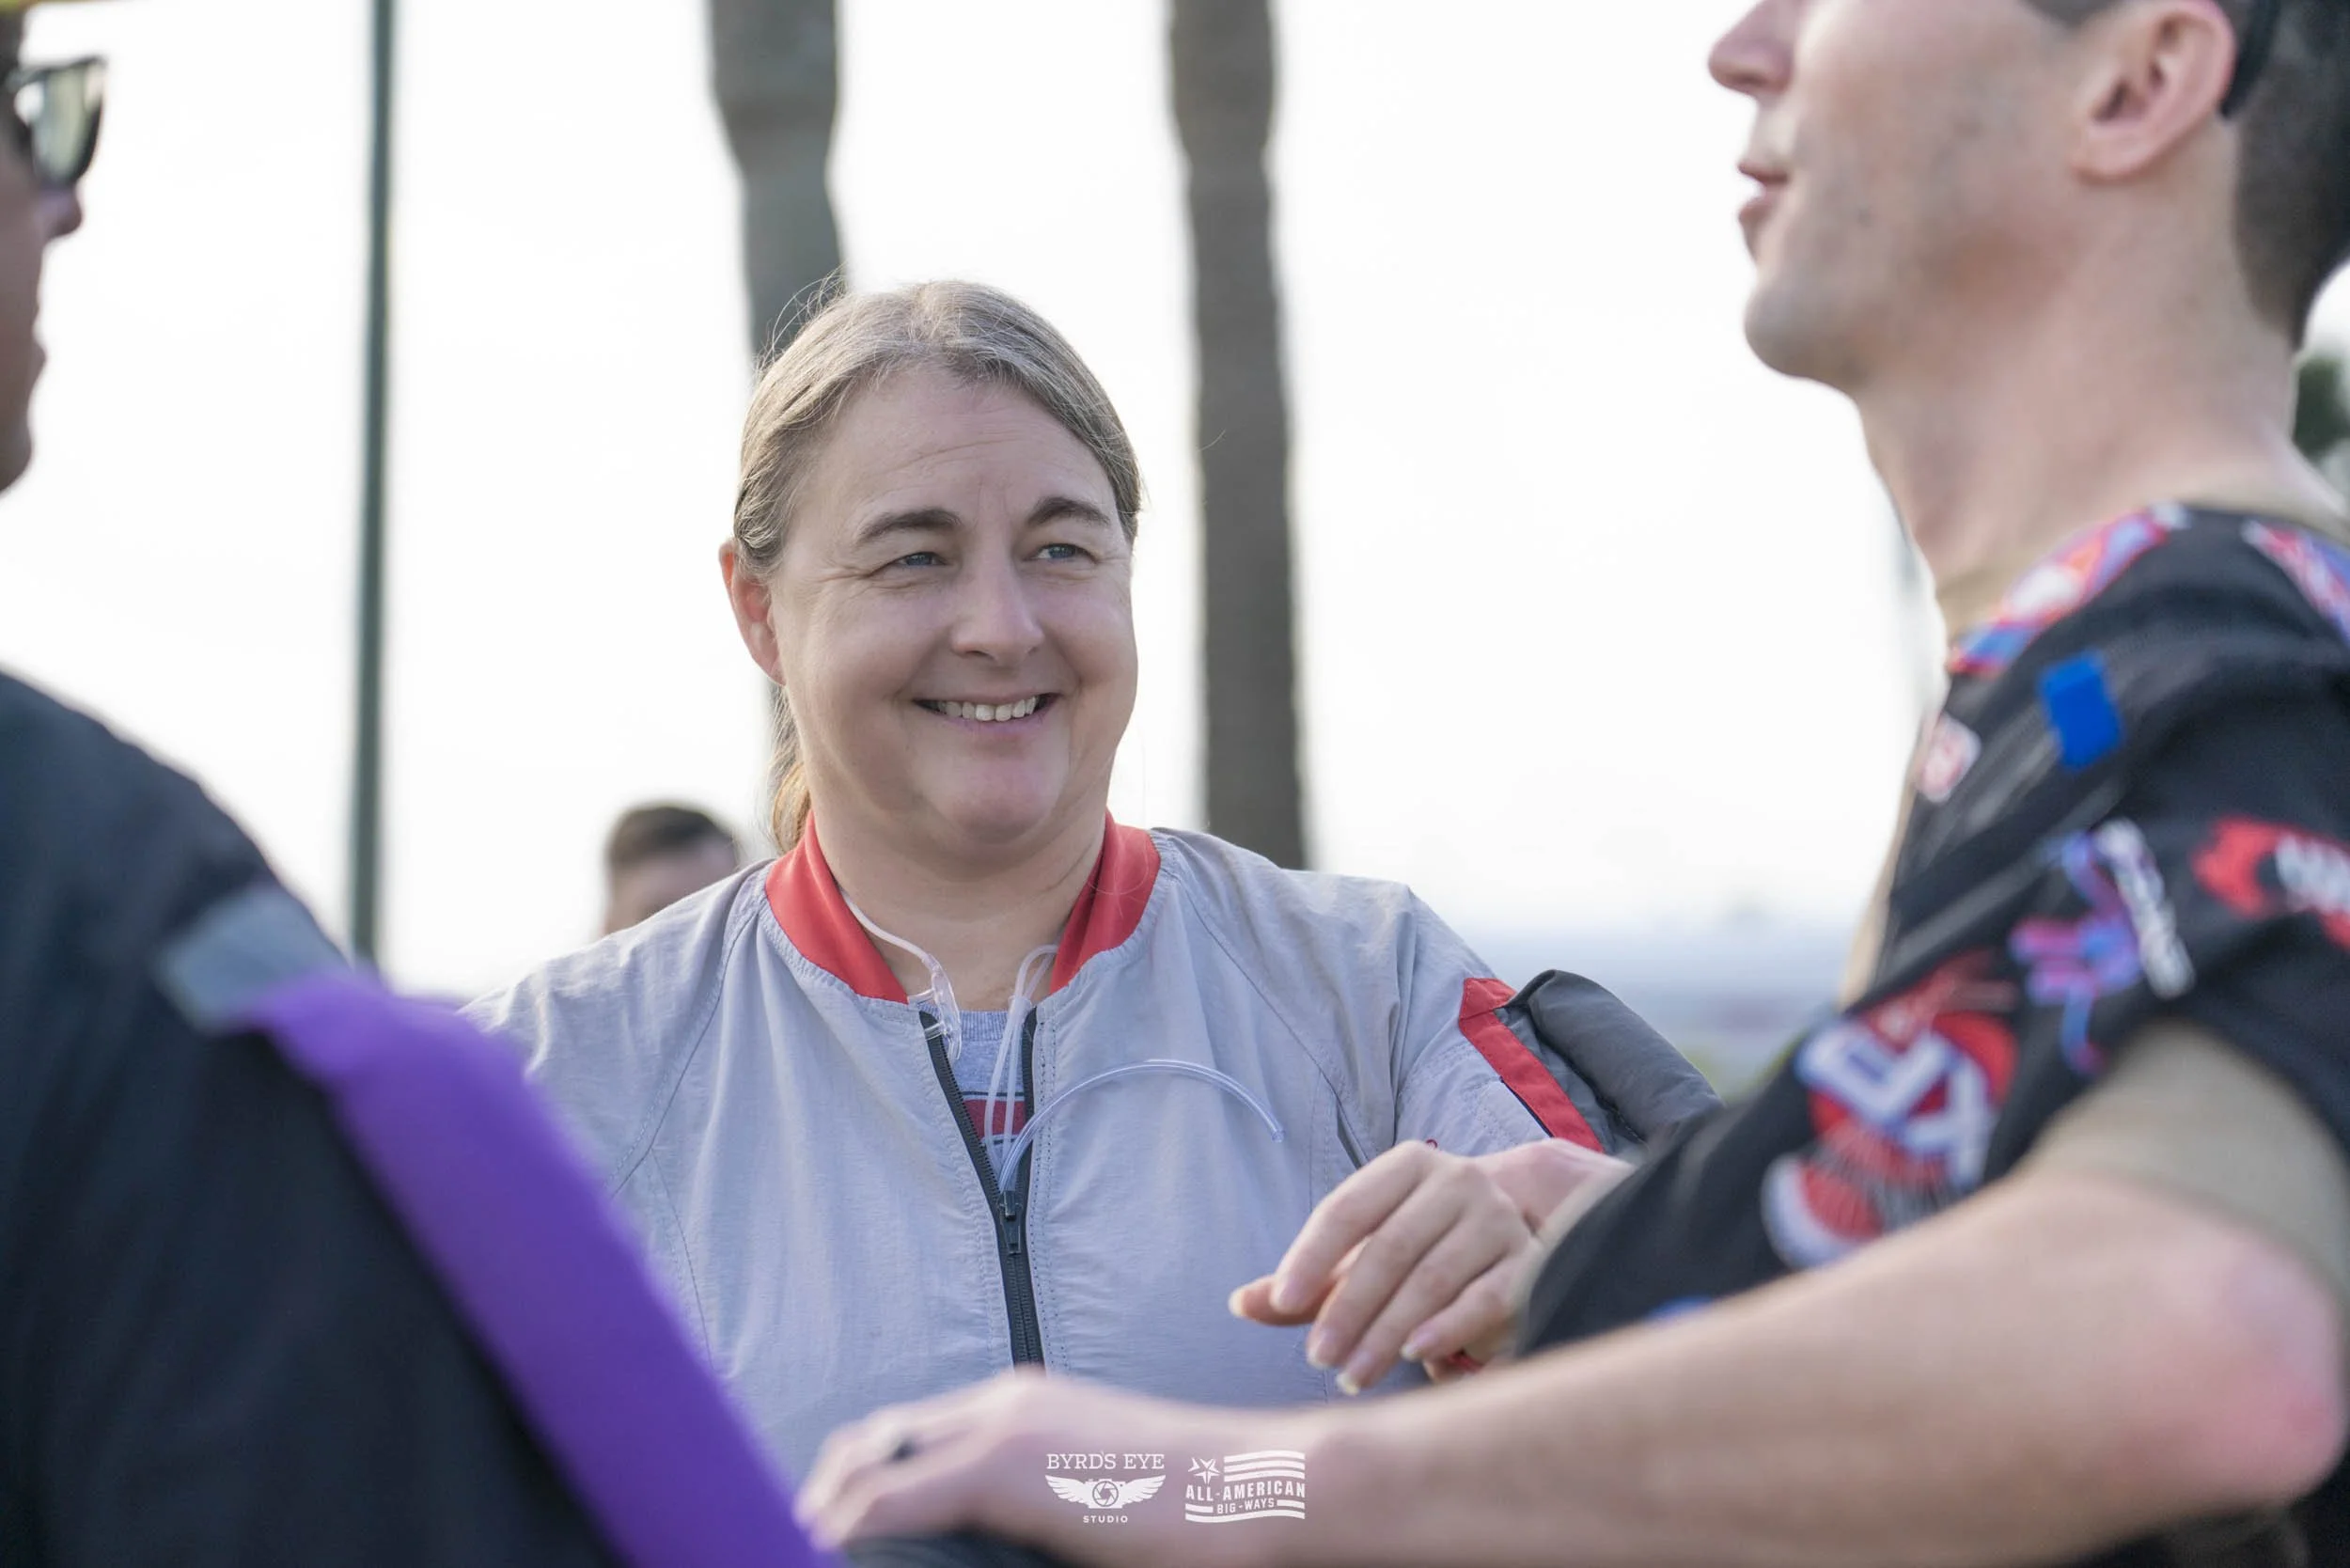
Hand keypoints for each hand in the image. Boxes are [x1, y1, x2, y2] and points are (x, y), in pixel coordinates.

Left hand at [796, 1368, 1303, 1567]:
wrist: (1261, 1487)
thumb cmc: (1203, 1509)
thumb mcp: (1102, 1501)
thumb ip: (1040, 1510)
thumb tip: (1002, 1545)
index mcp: (1027, 1406)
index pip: (913, 1433)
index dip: (860, 1477)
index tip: (831, 1525)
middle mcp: (1005, 1401)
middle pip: (878, 1437)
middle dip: (830, 1490)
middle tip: (803, 1542)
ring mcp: (1002, 1425)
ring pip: (872, 1460)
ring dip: (830, 1509)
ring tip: (803, 1548)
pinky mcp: (1003, 1464)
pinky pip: (889, 1497)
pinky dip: (847, 1525)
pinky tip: (825, 1549)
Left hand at [1229, 1139, 1630, 1390]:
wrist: (1504, 1247)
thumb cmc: (1413, 1255)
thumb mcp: (1355, 1262)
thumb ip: (1301, 1284)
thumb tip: (1239, 1305)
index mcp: (1407, 1165)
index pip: (1347, 1209)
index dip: (1311, 1256)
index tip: (1281, 1303)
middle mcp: (1458, 1179)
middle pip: (1389, 1248)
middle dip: (1348, 1309)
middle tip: (1320, 1359)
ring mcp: (1497, 1218)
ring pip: (1432, 1278)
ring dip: (1387, 1332)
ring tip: (1353, 1375)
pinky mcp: (1529, 1260)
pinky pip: (1485, 1297)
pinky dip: (1447, 1328)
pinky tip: (1413, 1357)